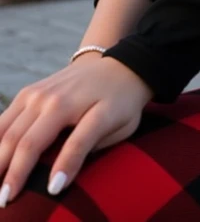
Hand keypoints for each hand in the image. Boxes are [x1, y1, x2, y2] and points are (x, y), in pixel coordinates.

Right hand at [0, 54, 154, 207]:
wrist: (116, 65)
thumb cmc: (120, 103)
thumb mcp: (120, 126)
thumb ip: (90, 147)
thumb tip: (59, 179)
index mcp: (87, 108)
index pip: (75, 143)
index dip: (63, 168)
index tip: (53, 190)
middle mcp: (57, 98)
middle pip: (27, 141)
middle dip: (13, 174)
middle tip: (5, 201)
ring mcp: (38, 94)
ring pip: (8, 132)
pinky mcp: (27, 93)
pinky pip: (3, 121)